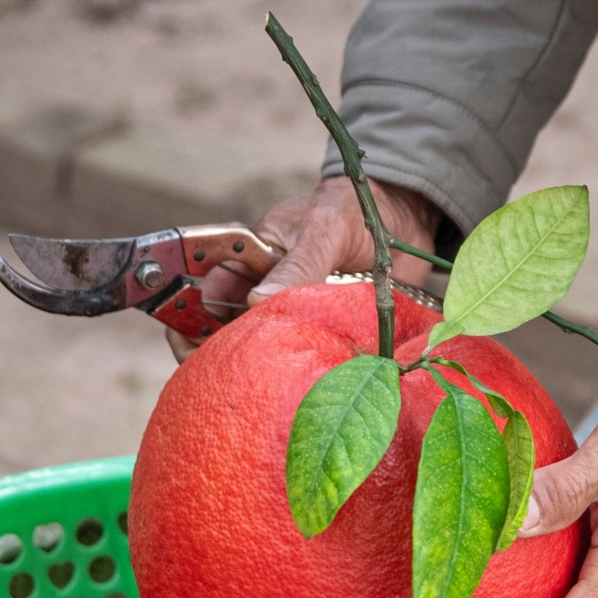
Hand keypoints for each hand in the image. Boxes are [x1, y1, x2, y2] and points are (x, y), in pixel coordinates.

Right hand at [166, 177, 441, 361]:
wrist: (404, 221)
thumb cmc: (354, 210)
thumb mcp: (325, 227)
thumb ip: (297, 262)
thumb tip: (256, 303)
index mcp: (250, 262)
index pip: (208, 295)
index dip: (193, 321)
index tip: (195, 344)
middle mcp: (265, 295)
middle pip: (229, 335)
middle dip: (226, 357)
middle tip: (235, 377)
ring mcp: (293, 320)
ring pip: (265, 354)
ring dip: (265, 371)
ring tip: (270, 388)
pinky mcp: (324, 338)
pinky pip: (308, 363)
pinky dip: (306, 376)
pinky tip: (307, 388)